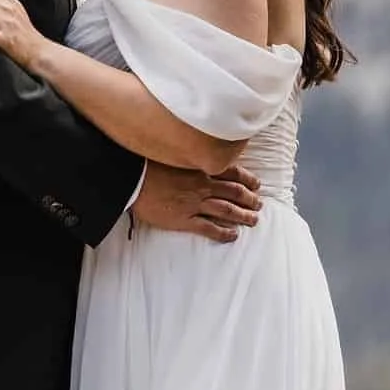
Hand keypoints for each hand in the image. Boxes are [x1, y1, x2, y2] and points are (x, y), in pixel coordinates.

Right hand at [133, 162, 261, 240]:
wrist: (130, 180)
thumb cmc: (146, 164)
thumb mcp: (171, 153)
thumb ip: (186, 155)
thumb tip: (195, 154)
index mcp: (199, 168)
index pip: (232, 172)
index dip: (247, 178)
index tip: (256, 183)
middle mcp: (202, 185)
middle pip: (234, 192)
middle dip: (250, 199)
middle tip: (258, 204)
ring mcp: (194, 203)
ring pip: (227, 210)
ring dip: (243, 216)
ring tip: (253, 220)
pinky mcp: (184, 220)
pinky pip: (209, 228)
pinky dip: (223, 232)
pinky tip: (233, 235)